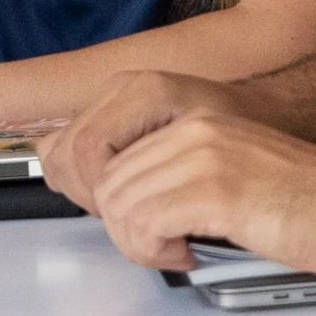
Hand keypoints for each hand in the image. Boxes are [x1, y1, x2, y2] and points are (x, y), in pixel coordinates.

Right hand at [36, 72, 235, 219]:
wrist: (257, 108)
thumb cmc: (247, 129)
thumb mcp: (224, 156)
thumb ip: (177, 181)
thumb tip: (143, 226)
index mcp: (146, 92)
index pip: (90, 149)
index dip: (102, 193)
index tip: (138, 224)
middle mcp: (120, 89)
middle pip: (68, 152)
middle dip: (92, 199)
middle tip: (130, 225)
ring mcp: (108, 99)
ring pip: (58, 152)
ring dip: (82, 191)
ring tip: (123, 212)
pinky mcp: (104, 114)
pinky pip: (64, 147)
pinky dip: (78, 178)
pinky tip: (112, 196)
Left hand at [60, 89, 315, 277]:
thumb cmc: (313, 203)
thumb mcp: (238, 171)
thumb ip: (189, 177)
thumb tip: (139, 209)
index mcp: (198, 122)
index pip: (117, 160)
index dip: (122, 206)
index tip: (149, 229)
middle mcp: (195, 131)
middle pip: (110, 184)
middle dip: (125, 229)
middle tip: (162, 248)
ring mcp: (204, 157)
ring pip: (120, 205)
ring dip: (139, 244)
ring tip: (176, 253)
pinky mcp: (217, 192)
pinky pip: (146, 225)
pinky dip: (156, 252)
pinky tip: (190, 255)